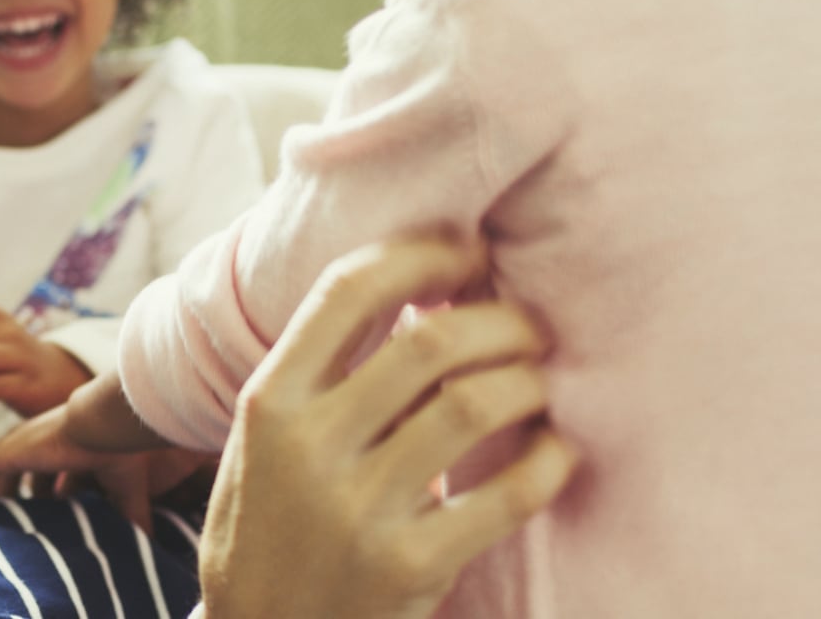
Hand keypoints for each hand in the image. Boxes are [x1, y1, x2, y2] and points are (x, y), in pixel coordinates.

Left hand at [0, 404, 208, 530]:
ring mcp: (21, 447)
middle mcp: (41, 446)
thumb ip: (132, 517)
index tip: (40, 516)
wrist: (106, 425)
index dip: (41, 492)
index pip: (49, 471)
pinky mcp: (7, 452)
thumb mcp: (126, 491)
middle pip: (17, 471)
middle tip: (5, 521)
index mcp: (68, 449)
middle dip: (10, 494)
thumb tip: (146, 544)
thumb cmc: (120, 453)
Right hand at [198, 238, 578, 618]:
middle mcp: (307, 447)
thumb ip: (320, 373)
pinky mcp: (406, 567)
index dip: (423, 255)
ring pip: (475, 405)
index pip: (349, 290)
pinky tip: (556, 453)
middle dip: (501, 319)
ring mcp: (356, 510)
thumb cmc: (271, 527)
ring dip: (528, 383)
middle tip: (530, 327)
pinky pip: (507, 495)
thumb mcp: (263, 442)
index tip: (468, 253)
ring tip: (540, 385)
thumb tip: (416, 287)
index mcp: (268, 401)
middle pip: (430, 341)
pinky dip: (549, 462)